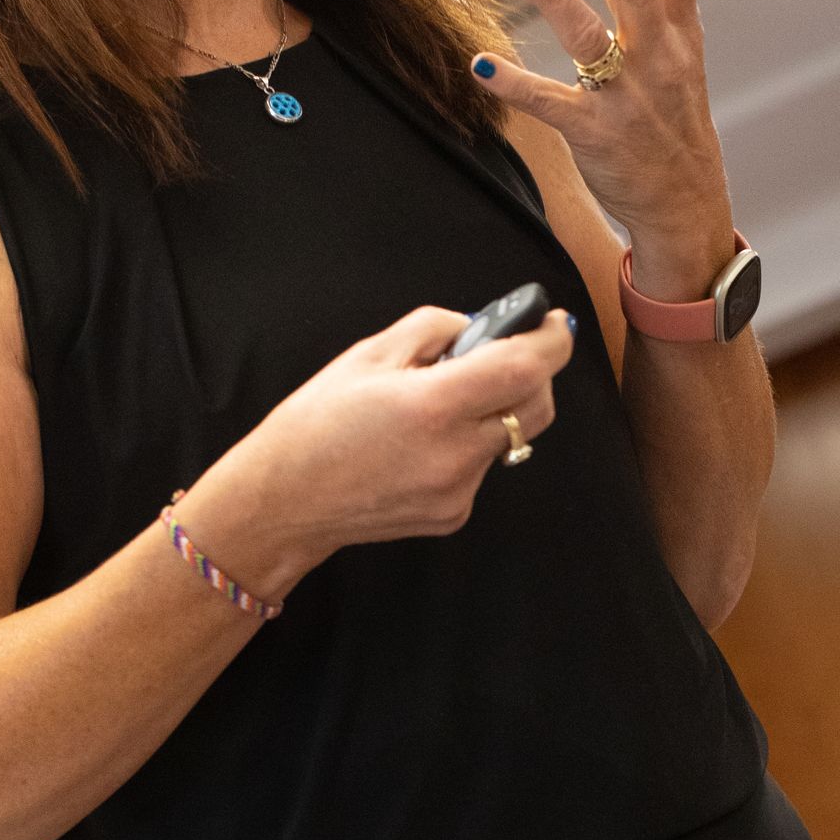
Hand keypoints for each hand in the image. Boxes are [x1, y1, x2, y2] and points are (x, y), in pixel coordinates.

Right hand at [176, 302, 577, 595]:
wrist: (285, 500)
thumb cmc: (316, 422)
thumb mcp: (368, 353)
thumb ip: (434, 329)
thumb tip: (479, 328)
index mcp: (432, 406)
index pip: (525, 369)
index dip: (551, 342)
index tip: (553, 324)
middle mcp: (454, 454)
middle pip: (535, 407)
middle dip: (532, 375)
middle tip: (500, 355)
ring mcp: (457, 491)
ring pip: (509, 438)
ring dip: (492, 411)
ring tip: (438, 404)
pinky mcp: (453, 514)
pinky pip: (481, 467)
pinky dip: (468, 444)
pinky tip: (422, 443)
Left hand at [469, 0, 730, 247]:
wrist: (685, 203)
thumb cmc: (676, 119)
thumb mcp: (684, 56)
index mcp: (678, 38)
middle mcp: (656, 61)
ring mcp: (624, 98)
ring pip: (589, 40)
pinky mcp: (594, 133)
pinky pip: (549, 103)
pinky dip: (513, 84)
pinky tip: (481, 62)